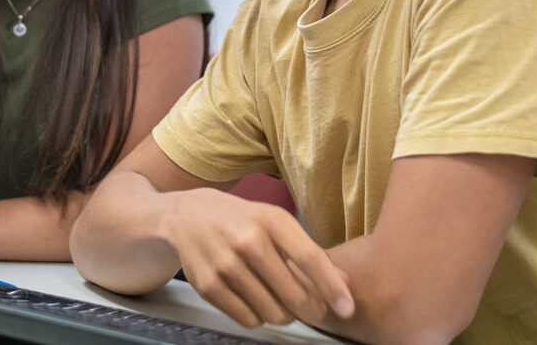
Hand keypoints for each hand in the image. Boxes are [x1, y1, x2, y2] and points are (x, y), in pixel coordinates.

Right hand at [163, 188, 353, 328]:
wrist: (188, 216)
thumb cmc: (241, 220)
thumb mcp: (276, 223)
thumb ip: (310, 252)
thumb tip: (344, 283)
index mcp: (270, 219)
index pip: (310, 259)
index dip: (332, 288)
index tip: (348, 308)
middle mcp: (247, 241)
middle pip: (294, 295)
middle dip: (312, 310)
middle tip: (314, 309)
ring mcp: (225, 265)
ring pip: (273, 313)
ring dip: (285, 314)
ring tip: (281, 300)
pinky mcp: (209, 286)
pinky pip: (249, 320)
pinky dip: (259, 316)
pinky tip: (257, 299)